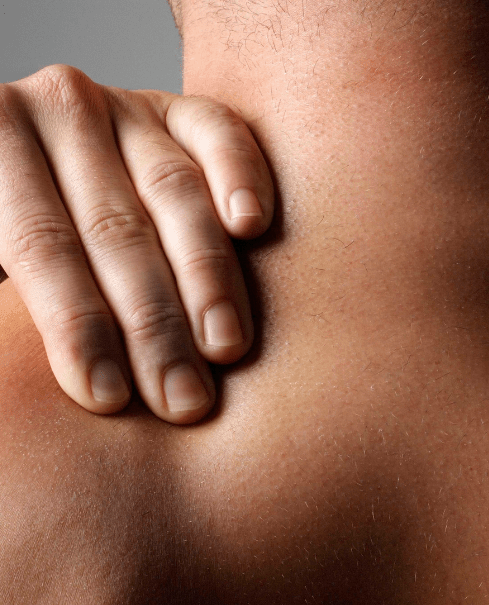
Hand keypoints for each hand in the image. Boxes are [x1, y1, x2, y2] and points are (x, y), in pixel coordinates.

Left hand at [0, 65, 273, 422]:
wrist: (51, 179)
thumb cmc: (26, 251)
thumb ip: (15, 295)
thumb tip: (22, 379)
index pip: (40, 247)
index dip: (77, 327)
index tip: (109, 398)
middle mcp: (57, 113)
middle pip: (115, 231)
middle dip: (153, 325)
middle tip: (183, 398)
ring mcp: (127, 109)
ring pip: (174, 195)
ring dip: (208, 279)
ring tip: (225, 347)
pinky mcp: (184, 113)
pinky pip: (220, 135)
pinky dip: (241, 177)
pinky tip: (251, 226)